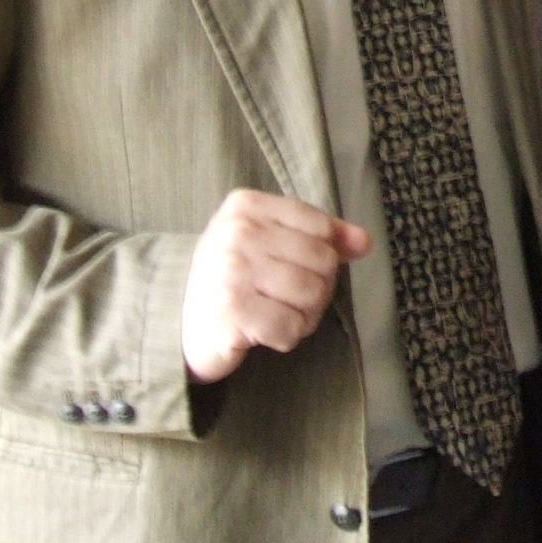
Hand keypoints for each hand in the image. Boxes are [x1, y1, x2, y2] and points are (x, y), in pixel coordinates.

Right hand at [183, 191, 370, 383]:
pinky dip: (286, 336)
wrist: (177, 322)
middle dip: (315, 289)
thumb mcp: (270, 242)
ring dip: (303, 315)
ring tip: (276, 312)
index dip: (322, 255)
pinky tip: (264, 331)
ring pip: (312, 295)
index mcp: (247, 206)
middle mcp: (237, 232)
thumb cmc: (232, 278)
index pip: (321, 227)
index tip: (294, 266)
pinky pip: (291, 327)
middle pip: (323, 262)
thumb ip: (321, 236)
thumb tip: (364, 242)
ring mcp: (232, 271)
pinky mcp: (232, 311)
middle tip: (285, 298)